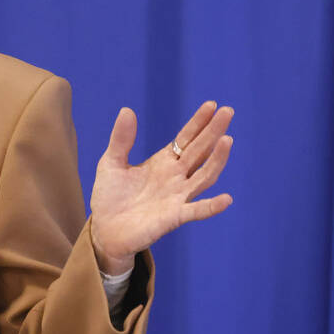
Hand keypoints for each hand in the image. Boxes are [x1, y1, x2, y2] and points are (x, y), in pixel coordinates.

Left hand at [89, 101, 233, 274]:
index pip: (185, 139)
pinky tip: (226, 199)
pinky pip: (197, 211)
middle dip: (213, 132)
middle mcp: (175, 177)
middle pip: (199, 151)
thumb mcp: (111, 162)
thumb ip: (121, 139)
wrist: (105, 229)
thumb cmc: (110, 196)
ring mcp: (178, 197)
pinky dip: (211, 206)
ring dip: (217, 160)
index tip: (212, 105)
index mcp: (163, 162)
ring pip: (204, 176)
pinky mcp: (174, 217)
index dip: (198, 122)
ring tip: (227, 140)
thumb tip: (127, 110)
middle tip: (228, 111)